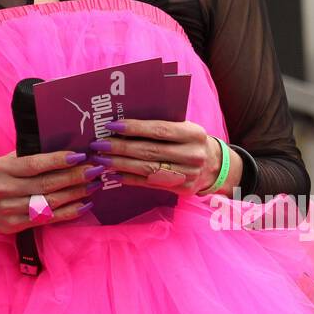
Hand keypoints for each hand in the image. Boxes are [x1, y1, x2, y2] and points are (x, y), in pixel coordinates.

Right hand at [0, 148, 101, 233]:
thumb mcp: (6, 160)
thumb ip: (29, 156)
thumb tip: (65, 147)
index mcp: (3, 169)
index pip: (34, 165)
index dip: (58, 161)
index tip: (80, 155)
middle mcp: (6, 190)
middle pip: (46, 185)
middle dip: (74, 177)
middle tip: (95, 169)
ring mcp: (10, 211)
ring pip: (49, 204)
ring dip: (76, 194)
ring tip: (94, 185)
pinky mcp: (16, 226)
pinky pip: (47, 220)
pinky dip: (68, 213)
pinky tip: (84, 205)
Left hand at [85, 118, 225, 195]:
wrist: (214, 166)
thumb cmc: (190, 141)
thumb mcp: (184, 127)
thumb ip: (161, 124)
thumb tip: (122, 124)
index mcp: (193, 134)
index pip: (159, 130)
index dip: (134, 128)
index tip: (112, 125)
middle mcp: (193, 155)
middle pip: (149, 151)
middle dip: (120, 148)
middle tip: (99, 145)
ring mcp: (188, 174)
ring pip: (147, 169)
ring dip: (120, 164)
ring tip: (102, 159)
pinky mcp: (182, 189)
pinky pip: (150, 184)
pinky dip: (130, 179)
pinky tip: (114, 174)